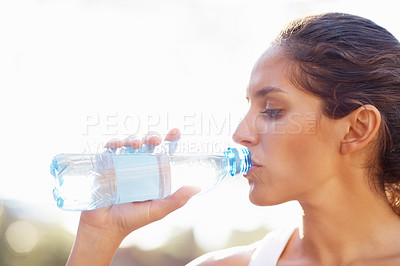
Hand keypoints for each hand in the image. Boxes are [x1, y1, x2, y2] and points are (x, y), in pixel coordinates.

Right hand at [67, 129, 199, 265]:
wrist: (104, 227)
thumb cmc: (133, 220)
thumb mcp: (158, 210)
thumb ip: (177, 200)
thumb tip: (197, 187)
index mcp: (154, 173)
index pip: (164, 151)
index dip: (170, 139)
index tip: (175, 132)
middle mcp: (139, 165)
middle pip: (148, 143)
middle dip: (152, 136)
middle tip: (155, 140)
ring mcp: (122, 163)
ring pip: (130, 142)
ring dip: (134, 137)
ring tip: (136, 144)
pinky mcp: (106, 164)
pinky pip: (110, 147)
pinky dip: (114, 142)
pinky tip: (117, 145)